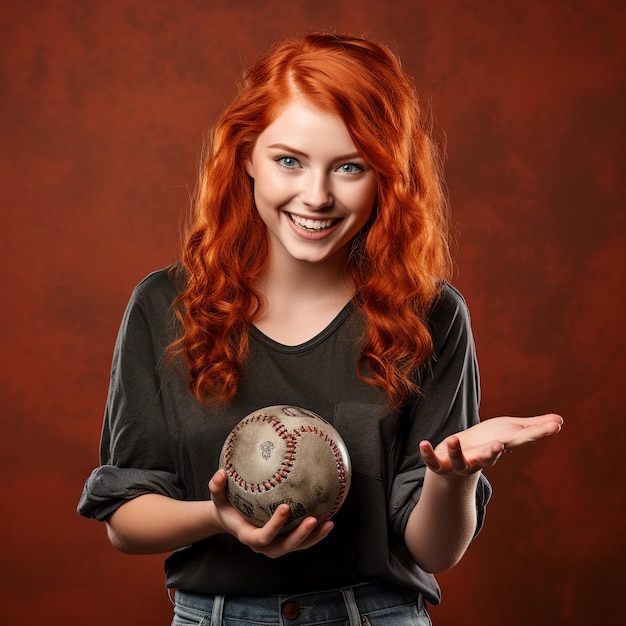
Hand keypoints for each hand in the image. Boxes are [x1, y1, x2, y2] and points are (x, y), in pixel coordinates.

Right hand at [208, 469, 333, 557]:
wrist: (229, 519)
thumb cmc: (225, 505)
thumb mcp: (217, 496)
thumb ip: (216, 486)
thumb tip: (221, 473)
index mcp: (248, 536)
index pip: (263, 536)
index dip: (275, 526)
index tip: (286, 507)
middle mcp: (263, 545)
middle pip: (284, 547)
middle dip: (300, 536)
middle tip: (313, 519)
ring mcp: (275, 545)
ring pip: (297, 546)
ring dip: (313, 537)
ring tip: (328, 523)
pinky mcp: (284, 540)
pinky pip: (302, 540)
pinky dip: (315, 533)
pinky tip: (329, 518)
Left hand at [419, 413, 562, 477]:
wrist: (455, 469)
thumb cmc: (484, 446)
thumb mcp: (507, 435)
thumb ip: (532, 429)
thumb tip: (559, 422)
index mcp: (498, 449)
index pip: (520, 441)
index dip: (538, 434)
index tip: (555, 427)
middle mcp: (480, 460)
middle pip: (489, 458)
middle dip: (493, 452)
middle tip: (499, 445)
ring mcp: (460, 465)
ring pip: (461, 462)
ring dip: (458, 453)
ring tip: (454, 438)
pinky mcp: (441, 465)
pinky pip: (433, 461)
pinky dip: (428, 454)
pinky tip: (423, 443)